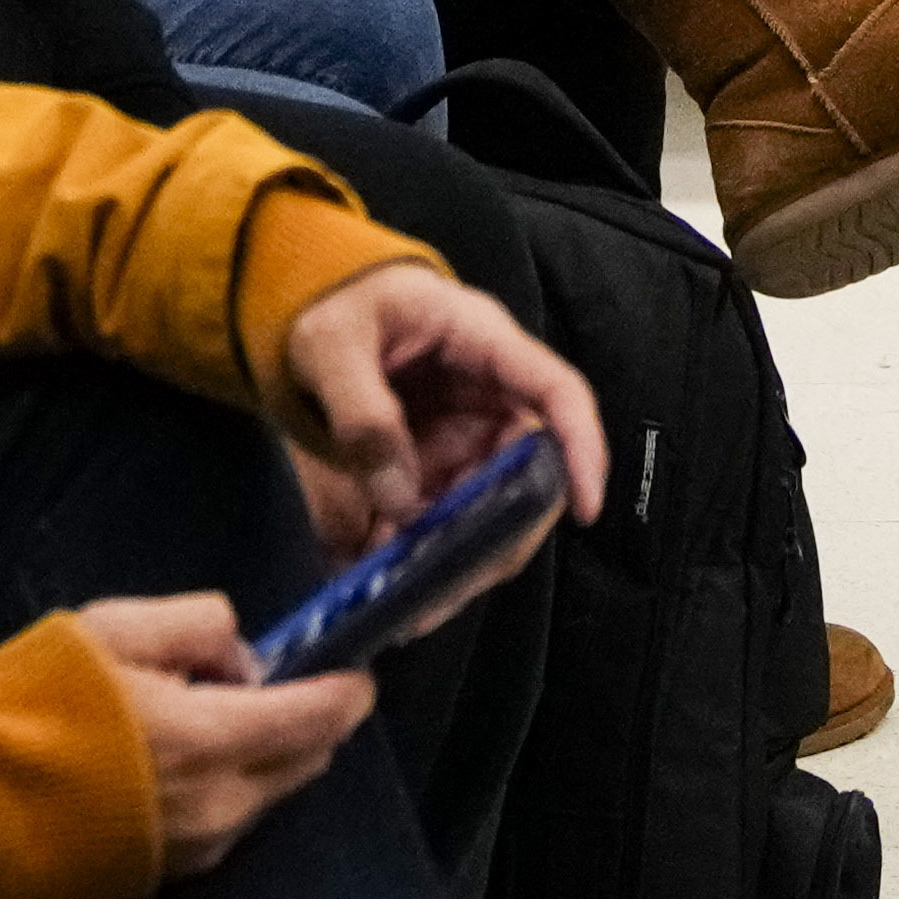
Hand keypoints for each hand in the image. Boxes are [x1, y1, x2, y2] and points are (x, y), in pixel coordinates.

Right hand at [73, 591, 372, 866]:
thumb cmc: (32, 706)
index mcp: (212, 740)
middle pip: (306, 762)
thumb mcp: (113, 627)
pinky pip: (229, 824)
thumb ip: (197, 624)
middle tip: (267, 685)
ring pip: (269, 795)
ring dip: (265, 756)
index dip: (347, 692)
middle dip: (307, 721)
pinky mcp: (166, 875)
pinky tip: (181, 766)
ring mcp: (196, 849)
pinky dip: (230, 789)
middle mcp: (221, 805)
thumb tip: (241, 655)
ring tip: (207, 720)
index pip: (318, 720)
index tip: (354, 673)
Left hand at [267, 263, 603, 606]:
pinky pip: (442, 520)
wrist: (313, 310)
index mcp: (482, 342)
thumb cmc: (335, 305)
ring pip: (486, 513)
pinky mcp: (440, 467)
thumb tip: (401, 499)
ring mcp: (467, 437)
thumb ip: (361, 413)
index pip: (558, 392)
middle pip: (527, 476)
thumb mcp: (330, 345)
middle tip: (435, 592)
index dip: (582, 449)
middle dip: (491, 538)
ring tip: (386, 586)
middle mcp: (489, 397)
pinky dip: (413, 551)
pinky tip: (368, 565)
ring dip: (446, 556)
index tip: (585, 510)